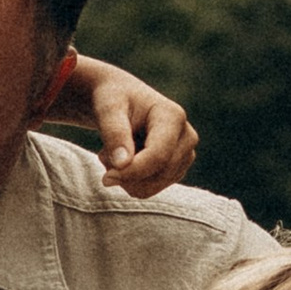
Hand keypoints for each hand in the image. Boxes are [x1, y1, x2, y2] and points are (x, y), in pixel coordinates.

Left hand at [66, 57, 197, 194]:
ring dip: (126, 178)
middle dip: (126, 174)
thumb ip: (114, 133)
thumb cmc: (114, 100)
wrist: (120, 100)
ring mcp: (185, 155)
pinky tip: (124, 160)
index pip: (158, 157)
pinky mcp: (177, 168)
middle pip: (158, 175)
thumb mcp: (108, 109)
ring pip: (153, 187)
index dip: (132, 172)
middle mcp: (187, 136)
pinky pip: (150, 189)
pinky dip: (131, 181)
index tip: (106, 178)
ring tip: (114, 154)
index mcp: (173, 116)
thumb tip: (123, 164)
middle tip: (103, 154)